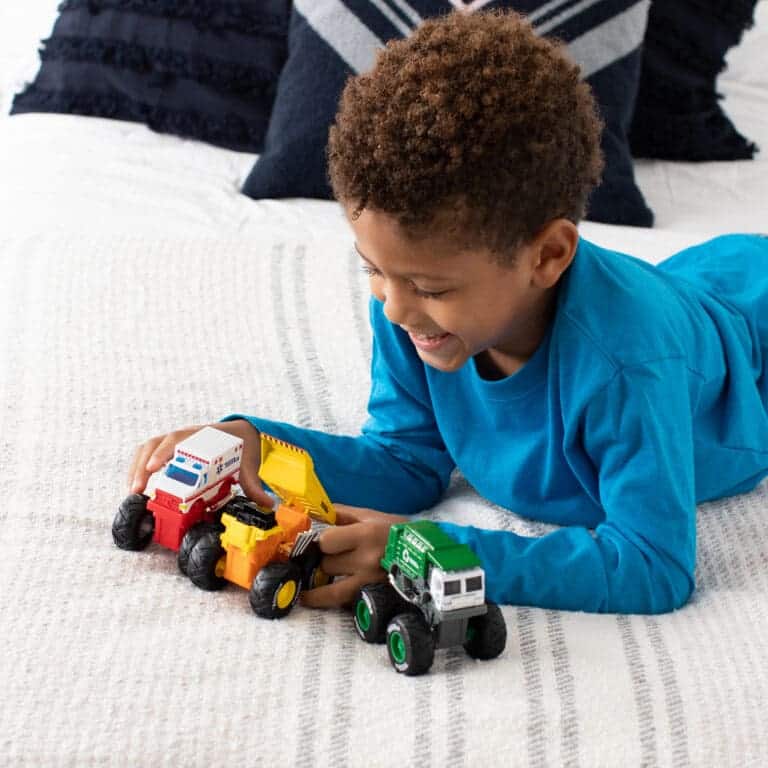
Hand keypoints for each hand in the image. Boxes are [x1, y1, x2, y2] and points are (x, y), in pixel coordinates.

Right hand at [126, 419, 272, 507]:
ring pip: (149, 447)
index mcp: (205, 437)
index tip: (154, 468)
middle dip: (144, 465)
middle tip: (136, 489)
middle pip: (158, 443)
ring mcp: (177, 440)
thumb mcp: (248, 464)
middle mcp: (187, 435)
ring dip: (137, 467)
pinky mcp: (171, 448)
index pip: (180, 439)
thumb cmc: (242, 448)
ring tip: (132, 491)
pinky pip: (149, 453)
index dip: (164, 452)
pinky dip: (139, 466)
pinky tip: (136, 484)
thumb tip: (269, 504)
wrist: (243, 433)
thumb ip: (254, 484)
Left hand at [300, 504, 407, 607]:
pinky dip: (331, 602)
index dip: (321, 542)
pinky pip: (344, 603)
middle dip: (324, 562)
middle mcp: (366, 560)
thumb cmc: (395, 530)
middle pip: (328, 565)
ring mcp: (370, 582)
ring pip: (331, 592)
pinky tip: (318, 600)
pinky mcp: (373, 597)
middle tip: (324, 561)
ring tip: (305, 592)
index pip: (326, 541)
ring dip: (318, 589)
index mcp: (365, 535)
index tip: (321, 543)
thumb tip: (315, 512)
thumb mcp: (370, 516)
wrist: (425, 554)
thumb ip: (341, 514)